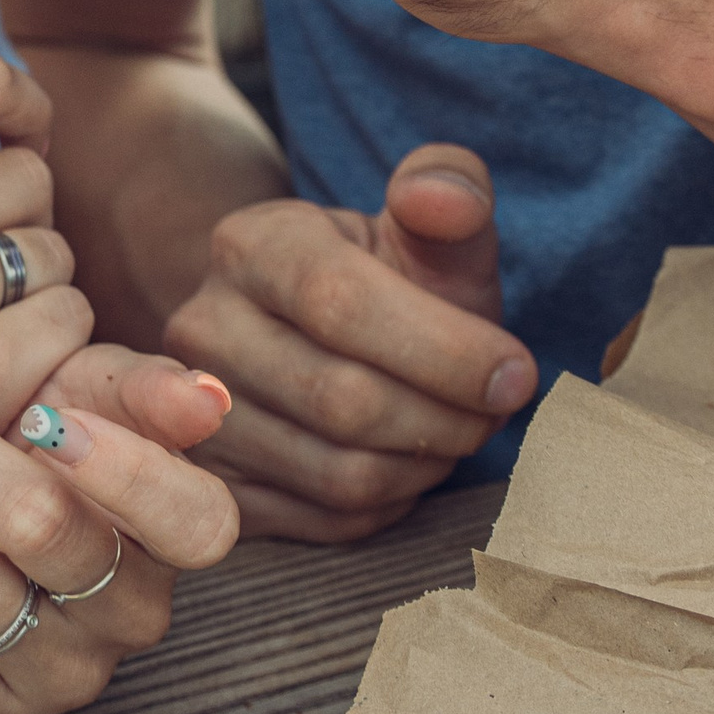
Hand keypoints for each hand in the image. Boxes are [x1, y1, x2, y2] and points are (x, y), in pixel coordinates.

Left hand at [0, 347, 239, 713]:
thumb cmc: (39, 441)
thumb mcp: (92, 392)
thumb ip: (147, 389)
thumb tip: (208, 397)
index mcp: (174, 535)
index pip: (196, 523)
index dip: (127, 471)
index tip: (50, 420)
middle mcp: (135, 617)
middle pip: (47, 532)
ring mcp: (68, 678)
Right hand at [161, 143, 534, 541]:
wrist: (316, 338)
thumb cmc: (393, 281)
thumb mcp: (427, 230)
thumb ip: (450, 192)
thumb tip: (437, 196)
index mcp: (252, 244)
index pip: (341, 303)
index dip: (444, 349)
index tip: (516, 374)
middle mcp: (203, 327)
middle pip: (341, 400)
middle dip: (446, 416)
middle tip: (495, 410)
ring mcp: (196, 416)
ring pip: (338, 473)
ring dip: (424, 466)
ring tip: (457, 431)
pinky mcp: (218, 487)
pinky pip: (326, 521)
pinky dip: (392, 503)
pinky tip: (412, 463)